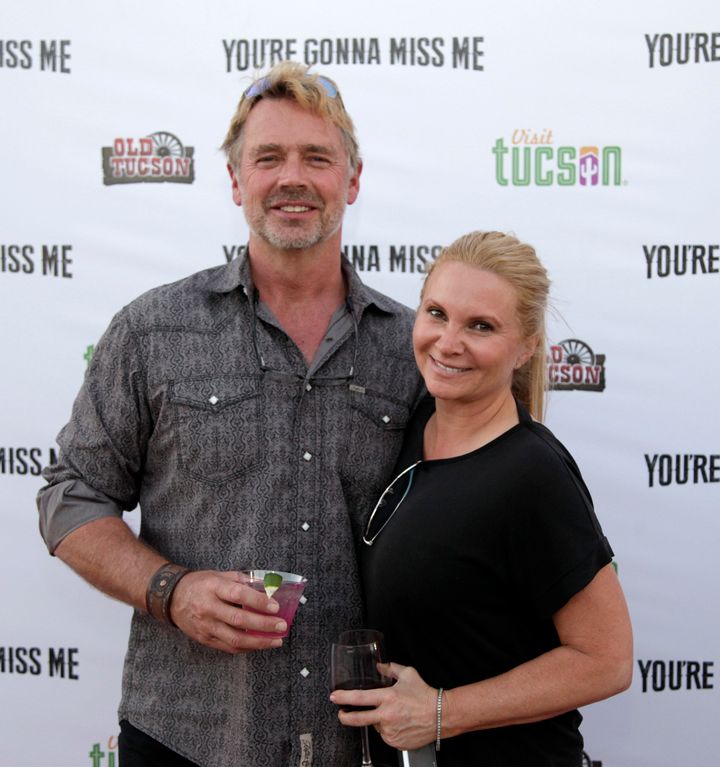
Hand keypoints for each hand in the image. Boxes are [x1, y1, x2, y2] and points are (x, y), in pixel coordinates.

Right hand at [169, 570, 286, 653]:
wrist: (172, 598)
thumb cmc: (200, 584)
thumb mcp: (219, 575)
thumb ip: (242, 580)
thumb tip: (266, 586)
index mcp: (213, 587)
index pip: (238, 595)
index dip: (258, 601)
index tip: (276, 607)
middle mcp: (208, 608)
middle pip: (239, 620)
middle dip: (264, 624)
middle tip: (282, 626)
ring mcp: (206, 626)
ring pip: (235, 638)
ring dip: (259, 642)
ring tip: (276, 640)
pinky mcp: (205, 639)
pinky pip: (229, 647)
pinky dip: (247, 647)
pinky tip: (259, 644)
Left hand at [330, 662, 437, 750]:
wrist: (440, 715)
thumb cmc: (425, 695)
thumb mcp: (408, 674)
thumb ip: (390, 668)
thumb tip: (379, 666)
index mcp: (387, 698)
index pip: (359, 698)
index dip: (344, 697)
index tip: (334, 697)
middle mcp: (386, 716)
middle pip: (358, 719)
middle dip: (345, 717)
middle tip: (341, 714)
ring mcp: (390, 731)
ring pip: (376, 726)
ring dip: (379, 721)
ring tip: (395, 714)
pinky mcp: (396, 742)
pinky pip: (386, 735)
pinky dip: (388, 730)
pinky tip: (399, 723)